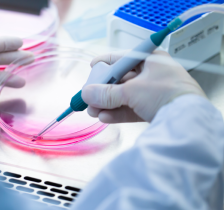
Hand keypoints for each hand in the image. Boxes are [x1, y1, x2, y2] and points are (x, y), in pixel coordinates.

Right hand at [82, 50, 206, 122]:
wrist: (189, 119)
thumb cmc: (165, 94)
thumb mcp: (131, 91)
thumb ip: (106, 93)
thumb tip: (85, 93)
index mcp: (150, 59)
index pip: (122, 58)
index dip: (105, 63)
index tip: (91, 68)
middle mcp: (152, 73)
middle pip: (120, 80)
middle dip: (103, 90)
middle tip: (88, 97)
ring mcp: (154, 92)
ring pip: (124, 96)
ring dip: (107, 104)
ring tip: (92, 111)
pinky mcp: (154, 108)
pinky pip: (131, 108)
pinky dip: (117, 113)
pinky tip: (104, 117)